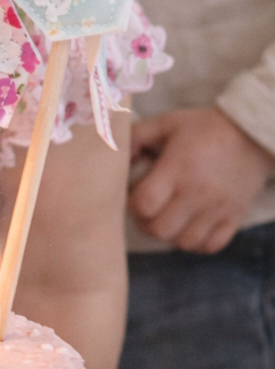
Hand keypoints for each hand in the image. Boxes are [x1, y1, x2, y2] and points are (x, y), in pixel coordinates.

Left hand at [129, 107, 270, 252]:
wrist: (250, 133)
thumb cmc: (203, 128)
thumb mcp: (166, 122)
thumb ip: (136, 136)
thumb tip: (118, 158)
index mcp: (178, 169)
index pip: (144, 204)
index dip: (131, 203)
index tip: (133, 193)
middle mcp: (197, 193)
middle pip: (160, 229)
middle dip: (145, 222)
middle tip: (146, 209)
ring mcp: (217, 209)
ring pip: (183, 242)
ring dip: (169, 234)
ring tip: (167, 217)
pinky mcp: (234, 218)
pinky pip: (210, 246)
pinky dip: (195, 243)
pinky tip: (189, 226)